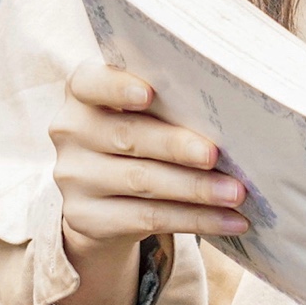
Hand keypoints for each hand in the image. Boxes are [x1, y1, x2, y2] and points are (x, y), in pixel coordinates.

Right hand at [48, 60, 246, 304]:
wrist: (104, 196)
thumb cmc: (140, 135)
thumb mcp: (142, 112)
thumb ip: (168, 103)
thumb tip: (230, 116)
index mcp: (81, 92)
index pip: (90, 83)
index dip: (118, 87)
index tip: (150, 93)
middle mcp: (69, 131)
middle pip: (127, 137)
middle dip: (176, 146)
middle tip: (216, 155)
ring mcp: (73, 177)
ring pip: (142, 182)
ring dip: (196, 189)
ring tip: (236, 193)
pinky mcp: (85, 217)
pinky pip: (147, 219)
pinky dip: (195, 219)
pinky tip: (229, 221)